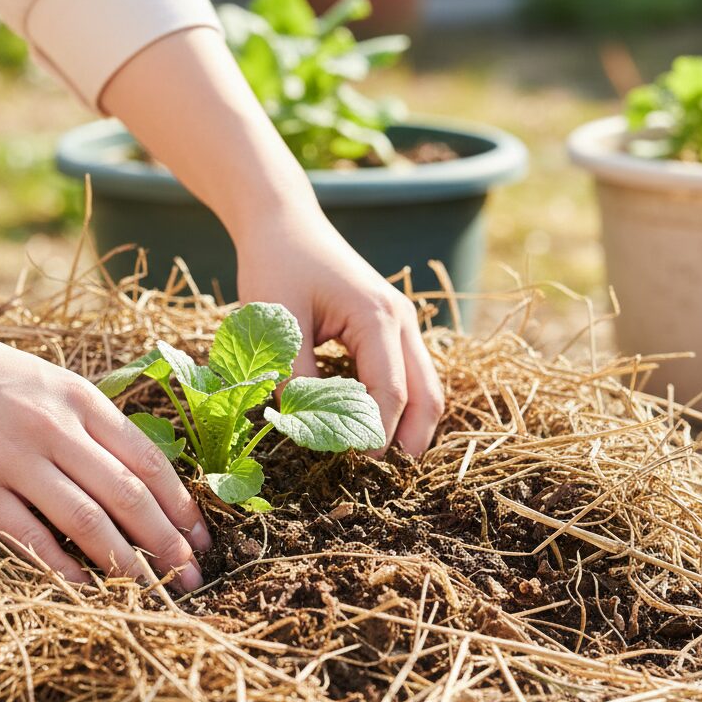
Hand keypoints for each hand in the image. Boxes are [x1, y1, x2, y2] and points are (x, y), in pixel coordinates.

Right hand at [0, 317, 209, 587]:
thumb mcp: (51, 382)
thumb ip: (92, 424)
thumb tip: (140, 477)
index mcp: (80, 400)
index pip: (148, 460)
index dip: (182, 505)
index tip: (203, 539)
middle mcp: (56, 427)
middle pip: (128, 495)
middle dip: (167, 542)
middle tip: (191, 578)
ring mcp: (15, 458)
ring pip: (88, 520)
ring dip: (127, 562)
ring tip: (153, 592)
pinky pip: (29, 536)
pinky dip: (63, 567)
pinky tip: (86, 589)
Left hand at [235, 208, 444, 454]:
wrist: (283, 222)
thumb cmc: (275, 265)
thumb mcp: (277, 323)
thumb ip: (294, 377)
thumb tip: (307, 426)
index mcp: (377, 316)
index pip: (390, 391)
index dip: (375, 433)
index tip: (355, 463)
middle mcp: (401, 319)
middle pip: (426, 393)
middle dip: (413, 438)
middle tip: (389, 479)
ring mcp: (400, 320)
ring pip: (424, 384)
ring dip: (409, 422)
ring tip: (385, 459)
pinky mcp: (388, 324)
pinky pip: (406, 372)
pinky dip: (397, 401)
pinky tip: (372, 424)